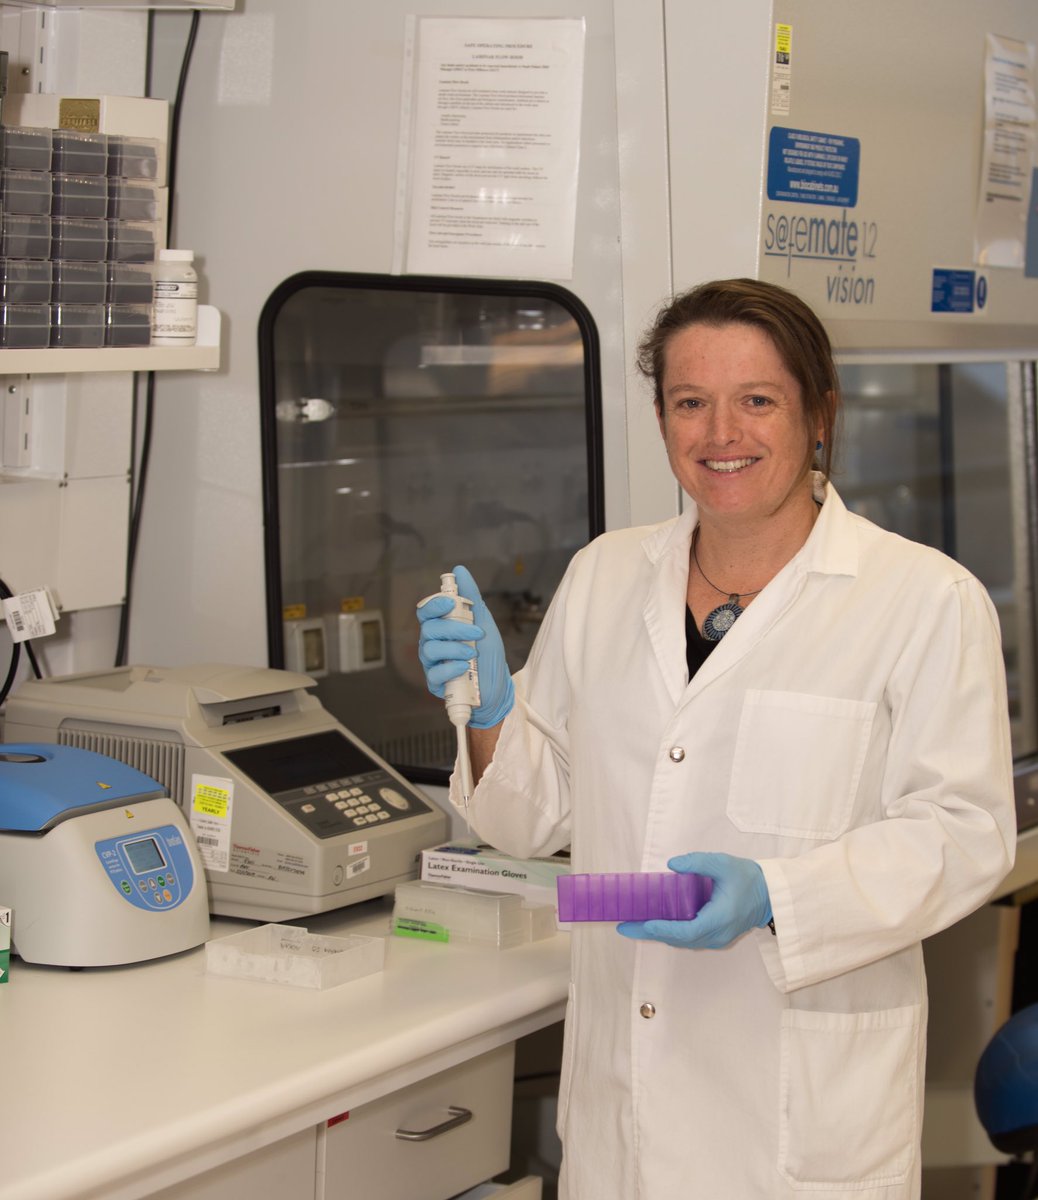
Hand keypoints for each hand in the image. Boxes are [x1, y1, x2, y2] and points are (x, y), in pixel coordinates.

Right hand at [416, 564, 514, 728]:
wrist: (498, 686)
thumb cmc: (488, 653)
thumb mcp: (483, 621)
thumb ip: (470, 597)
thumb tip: (460, 570)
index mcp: (440, 627)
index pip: (426, 611)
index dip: (434, 604)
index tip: (450, 602)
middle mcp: (432, 643)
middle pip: (429, 628)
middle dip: (454, 628)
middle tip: (477, 633)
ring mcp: (432, 663)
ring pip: (429, 649)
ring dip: (454, 648)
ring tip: (472, 654)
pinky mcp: (435, 683)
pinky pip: (434, 673)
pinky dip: (451, 668)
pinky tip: (464, 668)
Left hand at [617, 852, 771, 949]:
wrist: (770, 894)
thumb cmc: (748, 878)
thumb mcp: (723, 863)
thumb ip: (697, 862)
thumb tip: (672, 864)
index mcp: (720, 919)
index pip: (688, 931)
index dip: (665, 929)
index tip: (645, 923)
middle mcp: (717, 934)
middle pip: (680, 940)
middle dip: (650, 933)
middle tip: (624, 926)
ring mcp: (717, 939)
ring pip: (683, 941)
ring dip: (658, 934)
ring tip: (632, 925)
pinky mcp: (715, 936)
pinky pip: (689, 938)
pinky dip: (670, 932)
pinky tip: (654, 924)